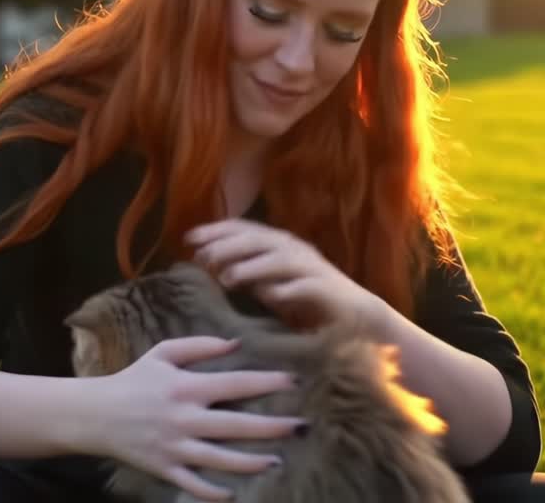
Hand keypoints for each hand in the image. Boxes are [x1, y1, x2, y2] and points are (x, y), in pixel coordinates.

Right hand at [82, 336, 302, 500]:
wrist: (95, 414)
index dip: (266, 383)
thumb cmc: (134, 380)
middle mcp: (184, 418)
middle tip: (301, 427)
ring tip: (277, 460)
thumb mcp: (163, 354)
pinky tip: (234, 492)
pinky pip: (194, 485)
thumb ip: (199, 346)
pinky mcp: (164, 468)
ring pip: (220, 459)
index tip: (293, 381)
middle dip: (272, 427)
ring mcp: (175, 447)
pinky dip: (213, 492)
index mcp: (185, 387)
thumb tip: (236, 343)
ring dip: (251, 462)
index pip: (235, 384)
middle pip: (236, 426)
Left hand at [186, 219, 382, 330]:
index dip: (217, 230)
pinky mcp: (328, 291)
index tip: (189, 239)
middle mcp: (295, 250)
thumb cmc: (305, 299)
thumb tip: (206, 263)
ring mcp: (312, 269)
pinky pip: (306, 287)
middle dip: (228, 246)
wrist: (355, 316)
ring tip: (227, 279)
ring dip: (252, 267)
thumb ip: (243, 271)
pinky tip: (269, 297)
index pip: (244, 229)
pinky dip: (287, 290)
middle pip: (258, 240)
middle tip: (202, 257)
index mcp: (279, 244)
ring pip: (280, 259)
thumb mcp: (268, 282)